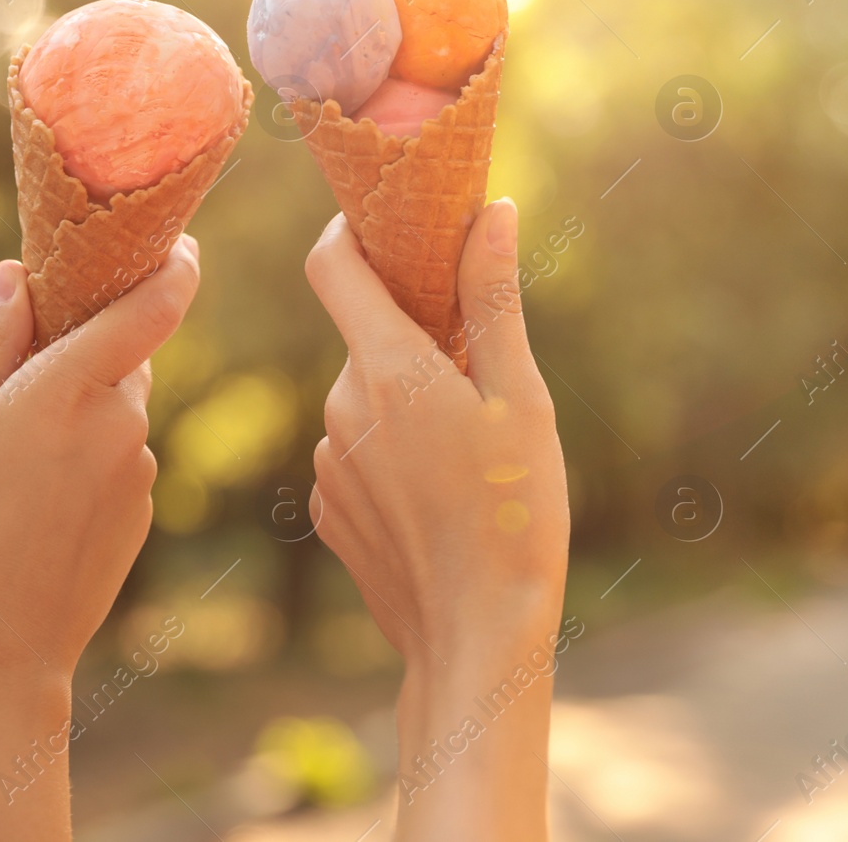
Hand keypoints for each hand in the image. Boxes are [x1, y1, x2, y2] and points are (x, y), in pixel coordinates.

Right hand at [0, 236, 199, 841]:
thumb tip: (21, 275)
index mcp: (68, 392)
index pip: (153, 307)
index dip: (176, 266)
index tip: (180, 243)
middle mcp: (121, 423)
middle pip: (125, 355)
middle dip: (88, 353)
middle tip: (22, 386)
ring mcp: (142, 467)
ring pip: (121, 408)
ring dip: (83, 412)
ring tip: (17, 468)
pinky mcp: (147, 504)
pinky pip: (124, 454)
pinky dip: (92, 456)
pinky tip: (42, 503)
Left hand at [305, 201, 568, 840]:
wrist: (476, 637)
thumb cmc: (516, 513)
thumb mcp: (519, 398)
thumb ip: (493, 299)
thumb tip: (491, 211)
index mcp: (387, 369)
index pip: (332, 263)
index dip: (354, 230)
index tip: (392, 224)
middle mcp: (340, 407)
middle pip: (365, 334)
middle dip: (414, 334)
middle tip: (479, 371)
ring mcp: (329, 461)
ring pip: (364, 396)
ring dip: (406, 399)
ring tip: (468, 451)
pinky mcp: (328, 508)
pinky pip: (357, 450)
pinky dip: (392, 450)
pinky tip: (441, 493)